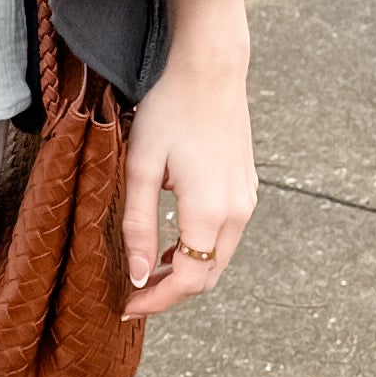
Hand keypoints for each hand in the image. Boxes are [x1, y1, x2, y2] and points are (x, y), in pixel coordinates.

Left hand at [123, 0, 255, 313]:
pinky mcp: (247, 187)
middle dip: (172, 293)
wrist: (209, 69)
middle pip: (208, 275)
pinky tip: (174, 243)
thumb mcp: (141, 168)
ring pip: (219, 256)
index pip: (188, 279)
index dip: (158, 301)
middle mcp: (238, 212)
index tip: (128, 308)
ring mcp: (247, 199)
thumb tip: (139, 276)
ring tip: (150, 272)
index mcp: (210, 211)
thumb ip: (139, 226)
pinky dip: (201, 249)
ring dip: (187, 271)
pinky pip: (226, 234)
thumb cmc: (169, 110)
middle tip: (135, 297)